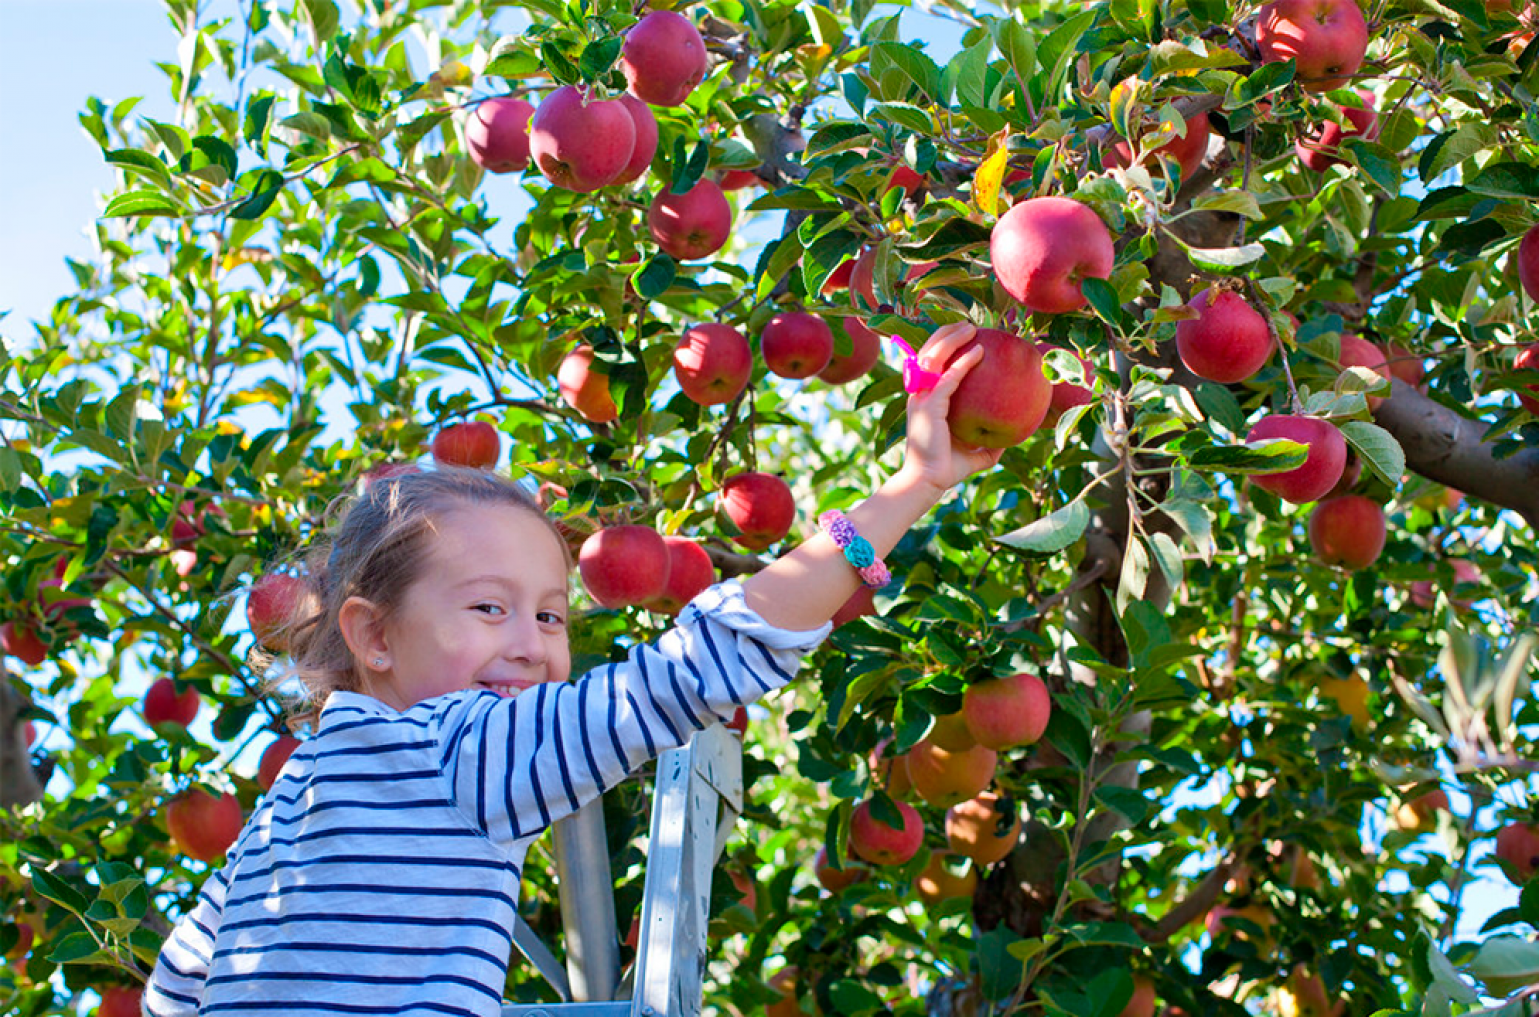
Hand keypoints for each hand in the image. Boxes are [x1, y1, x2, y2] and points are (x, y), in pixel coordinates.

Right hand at [899, 322, 1004, 492]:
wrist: (927, 482)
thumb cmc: (946, 468)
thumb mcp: (972, 452)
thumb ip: (988, 444)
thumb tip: (1008, 440)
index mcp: (923, 400)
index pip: (928, 364)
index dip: (943, 345)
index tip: (963, 334)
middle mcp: (919, 395)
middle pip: (927, 353)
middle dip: (945, 334)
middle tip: (968, 325)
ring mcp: (921, 399)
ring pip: (933, 358)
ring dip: (952, 339)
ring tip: (971, 328)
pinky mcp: (930, 407)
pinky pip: (948, 378)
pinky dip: (963, 363)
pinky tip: (980, 351)